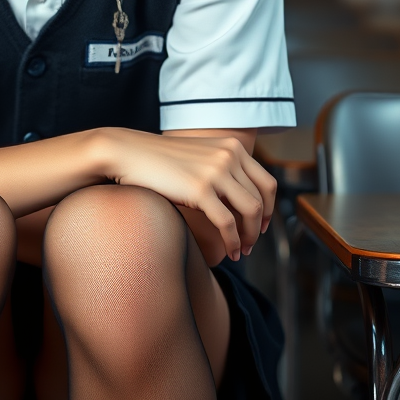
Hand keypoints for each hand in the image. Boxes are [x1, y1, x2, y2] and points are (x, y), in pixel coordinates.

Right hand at [102, 129, 276, 262]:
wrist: (129, 152)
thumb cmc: (160, 159)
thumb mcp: (199, 156)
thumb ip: (221, 168)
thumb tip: (239, 196)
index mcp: (232, 146)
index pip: (267, 182)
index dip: (270, 208)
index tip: (262, 225)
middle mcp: (229, 155)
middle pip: (262, 199)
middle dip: (260, 226)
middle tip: (251, 244)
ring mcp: (216, 171)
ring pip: (251, 212)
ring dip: (250, 237)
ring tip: (241, 251)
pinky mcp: (201, 189)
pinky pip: (228, 223)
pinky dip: (233, 242)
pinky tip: (229, 253)